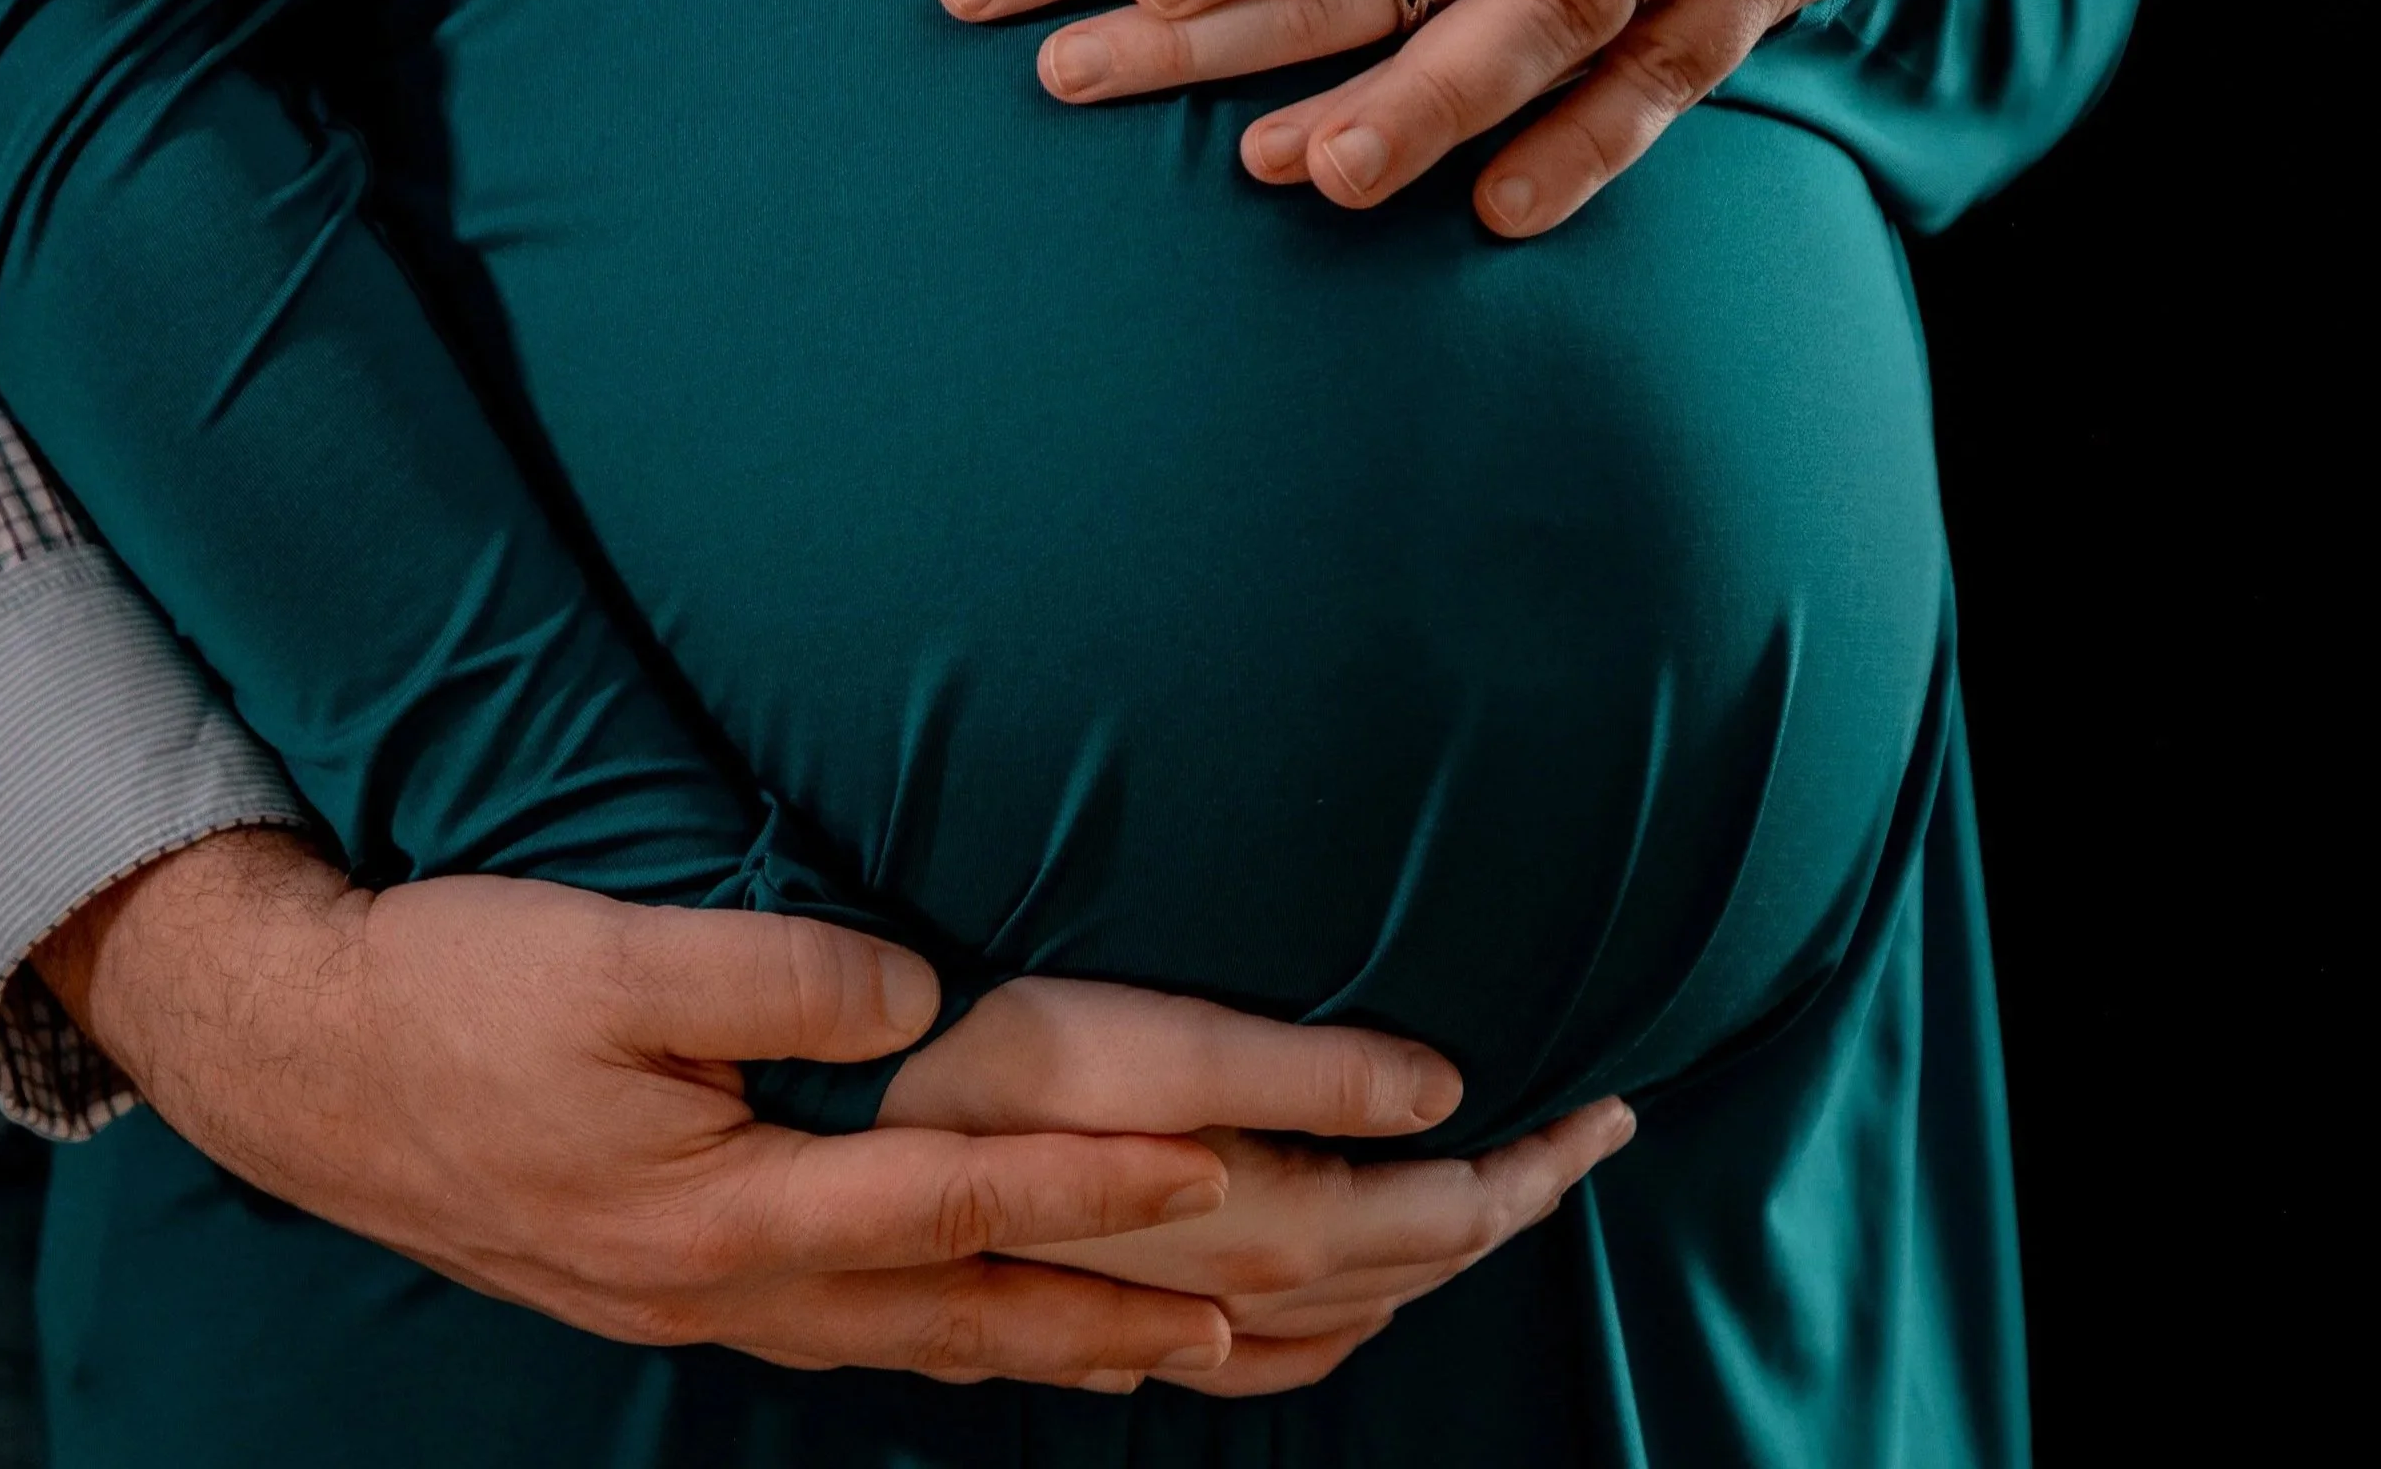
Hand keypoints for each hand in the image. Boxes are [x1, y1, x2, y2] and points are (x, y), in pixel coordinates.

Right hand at [34, 829, 1238, 1389]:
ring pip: (913, 1345)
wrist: (305, 1069)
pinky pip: (853, 1339)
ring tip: (1159, 1355)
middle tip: (1243, 1324)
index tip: (1220, 1170)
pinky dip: (948, 1346)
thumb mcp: (603, 956)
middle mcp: (727, 1282)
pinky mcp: (675, 1291)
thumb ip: (773, 973)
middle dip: (1109, 1317)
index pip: (959, 1198)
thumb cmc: (457, 996)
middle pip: (960, 1313)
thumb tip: (922, 995)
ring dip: (1043, 1350)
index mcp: (723, 1203)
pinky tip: (981, 1337)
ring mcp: (700, 1304)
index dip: (1095, 1187)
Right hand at [881, 979, 1635, 1394]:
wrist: (792, 1148)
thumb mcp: (1155, 1042)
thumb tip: (1443, 1089)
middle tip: (1580, 1144)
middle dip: (1508, 1207)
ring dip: (1427, 1268)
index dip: (1539, 1166)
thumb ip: (1309, 1074)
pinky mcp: (1090, 1316)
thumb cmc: (986, 1063)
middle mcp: (1221, 1294)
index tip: (1610, 1112)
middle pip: (1412, 1272)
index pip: (1450, 1214)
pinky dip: (1326, 1333)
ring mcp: (1151, 1317)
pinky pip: (1252, 1361)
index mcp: (1263, 1228)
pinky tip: (1323, 1311)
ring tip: (1482, 1206)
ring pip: (1339, 1322)